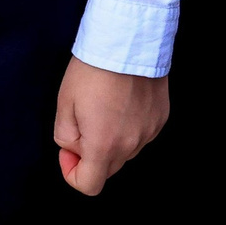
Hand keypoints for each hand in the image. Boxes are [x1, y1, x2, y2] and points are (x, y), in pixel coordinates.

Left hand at [54, 58, 168, 195]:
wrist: (127, 39)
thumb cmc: (92, 69)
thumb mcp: (64, 103)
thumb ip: (66, 137)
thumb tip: (75, 149)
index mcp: (104, 145)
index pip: (90, 186)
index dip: (72, 173)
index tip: (68, 150)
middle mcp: (131, 145)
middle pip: (108, 168)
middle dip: (91, 154)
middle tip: (82, 121)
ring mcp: (150, 131)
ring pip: (125, 151)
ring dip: (112, 139)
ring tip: (104, 105)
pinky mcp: (161, 117)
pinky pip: (141, 134)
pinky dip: (129, 126)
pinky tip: (122, 100)